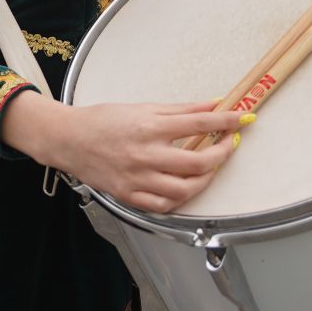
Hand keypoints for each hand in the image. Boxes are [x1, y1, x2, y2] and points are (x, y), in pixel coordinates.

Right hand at [0, 95, 247, 213]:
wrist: (69, 140)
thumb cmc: (104, 120)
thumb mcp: (143, 107)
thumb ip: (181, 110)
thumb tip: (213, 105)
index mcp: (149, 128)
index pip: (198, 124)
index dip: (226, 121)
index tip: (242, 117)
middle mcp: (145, 155)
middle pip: (198, 162)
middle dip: (222, 154)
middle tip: (229, 144)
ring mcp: (138, 180)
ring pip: (185, 189)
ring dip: (206, 178)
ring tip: (211, 167)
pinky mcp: (130, 197)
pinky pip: (165, 205)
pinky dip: (182, 198)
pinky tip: (187, 186)